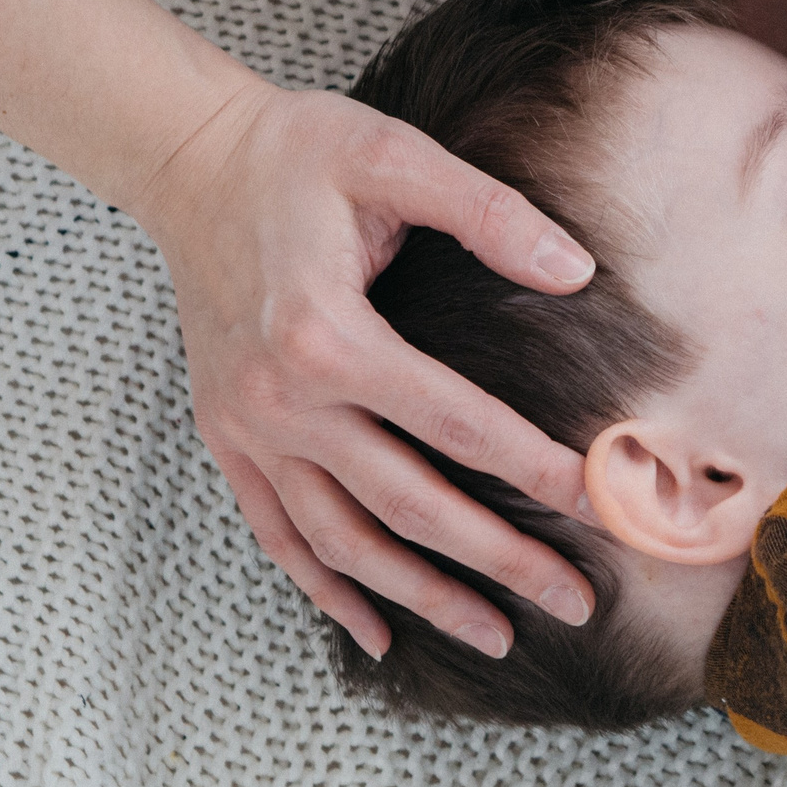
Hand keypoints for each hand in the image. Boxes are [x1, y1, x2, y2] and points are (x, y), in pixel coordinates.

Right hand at [135, 80, 601, 660]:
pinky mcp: (226, 436)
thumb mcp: (396, 156)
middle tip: (575, 600)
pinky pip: (277, 534)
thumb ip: (488, 213)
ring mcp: (246, 428)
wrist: (190, 160)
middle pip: (407, 504)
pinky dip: (326, 589)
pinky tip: (376, 631)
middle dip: (498, 559)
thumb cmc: (298, 151)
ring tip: (496, 634)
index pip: (453, 422)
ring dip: (421, 595)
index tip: (596, 502)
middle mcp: (280, 399)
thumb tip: (576, 270)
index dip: (530, 467)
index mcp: (327, 334)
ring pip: (342, 541)